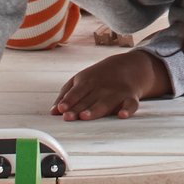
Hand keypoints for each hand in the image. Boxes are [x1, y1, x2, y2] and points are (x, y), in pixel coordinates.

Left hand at [52, 48, 169, 120]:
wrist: (128, 66)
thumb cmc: (98, 78)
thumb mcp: (80, 80)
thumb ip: (66, 95)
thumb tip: (53, 112)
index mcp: (87, 81)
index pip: (76, 93)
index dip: (68, 101)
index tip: (61, 109)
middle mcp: (101, 87)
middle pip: (88, 100)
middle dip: (78, 108)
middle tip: (68, 117)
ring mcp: (116, 92)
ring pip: (105, 103)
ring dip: (95, 110)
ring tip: (85, 116)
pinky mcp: (130, 98)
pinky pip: (130, 105)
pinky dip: (127, 109)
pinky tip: (121, 115)